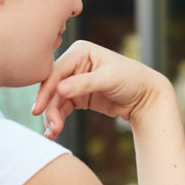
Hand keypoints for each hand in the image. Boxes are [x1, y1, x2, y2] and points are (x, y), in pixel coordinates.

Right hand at [31, 40, 173, 139]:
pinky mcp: (78, 96)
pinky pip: (62, 108)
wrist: (146, 96)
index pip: (56, 71)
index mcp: (80, 51)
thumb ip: (84, 83)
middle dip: (49, 107)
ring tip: (53, 133)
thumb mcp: (109, 79)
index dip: (46, 90)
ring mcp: (75, 81)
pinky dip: (58, 119)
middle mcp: (74, 64)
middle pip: (53, 87)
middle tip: (50, 127)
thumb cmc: (132, 80)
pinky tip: (54, 131)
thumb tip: (59, 89)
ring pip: (56, 100)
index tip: (39, 109)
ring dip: (52, 116)